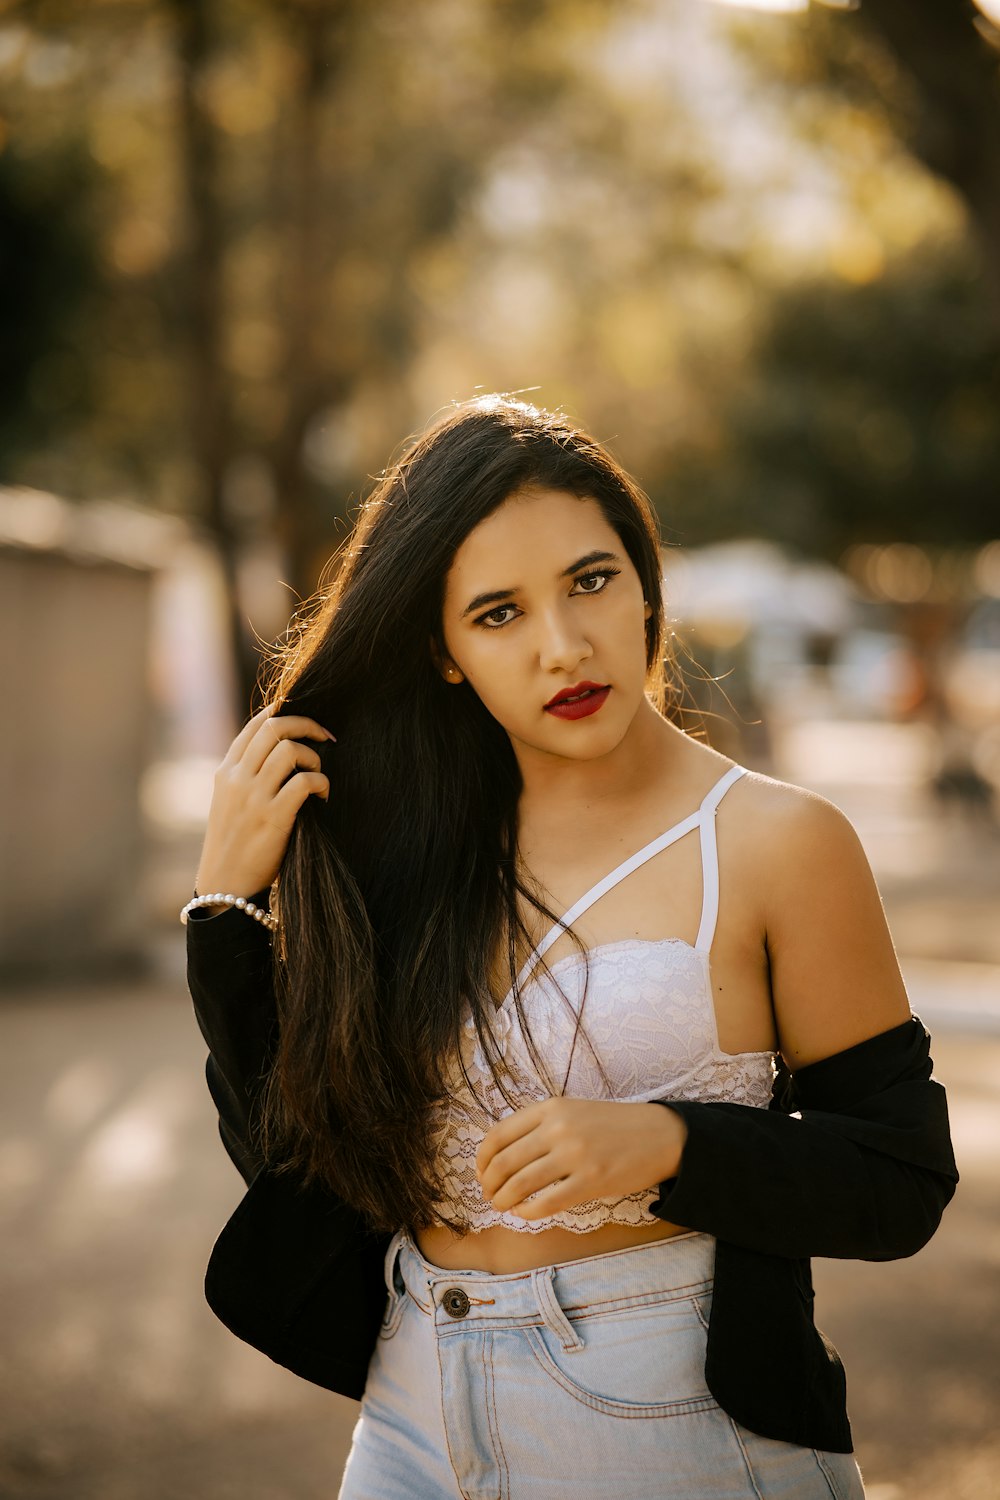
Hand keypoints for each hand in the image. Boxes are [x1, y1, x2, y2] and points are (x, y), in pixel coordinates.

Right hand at [195, 703, 333, 899]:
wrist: (225, 885)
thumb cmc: (234, 843)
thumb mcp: (228, 802)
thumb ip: (246, 775)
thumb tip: (282, 749)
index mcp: (226, 771)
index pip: (256, 725)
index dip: (284, 713)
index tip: (306, 721)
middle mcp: (237, 778)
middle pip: (275, 728)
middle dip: (307, 725)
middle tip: (325, 738)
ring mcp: (253, 797)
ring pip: (291, 750)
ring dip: (314, 758)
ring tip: (317, 775)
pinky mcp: (273, 818)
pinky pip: (305, 782)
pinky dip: (321, 783)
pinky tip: (323, 796)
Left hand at [476, 1097, 687, 1221]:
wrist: (660, 1135)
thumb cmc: (613, 1125)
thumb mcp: (573, 1110)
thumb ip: (540, 1125)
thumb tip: (503, 1154)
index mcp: (551, 1107)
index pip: (499, 1134)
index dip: (483, 1158)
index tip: (480, 1172)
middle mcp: (559, 1128)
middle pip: (504, 1161)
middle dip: (489, 1183)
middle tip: (489, 1194)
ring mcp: (575, 1155)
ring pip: (520, 1183)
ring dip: (503, 1199)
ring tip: (501, 1206)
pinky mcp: (590, 1182)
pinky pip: (546, 1202)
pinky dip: (527, 1211)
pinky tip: (524, 1212)